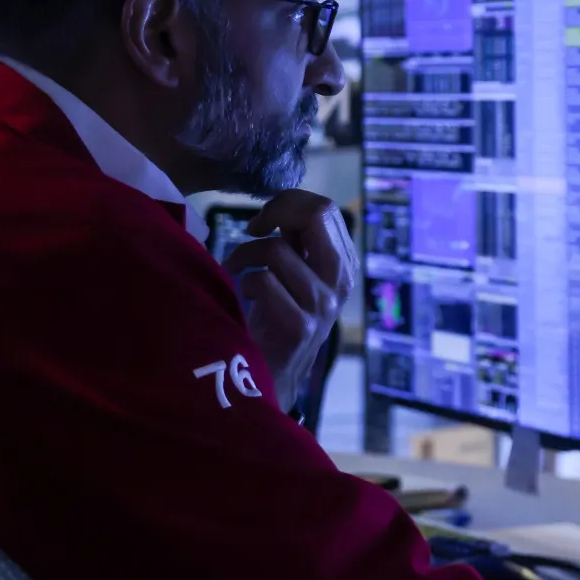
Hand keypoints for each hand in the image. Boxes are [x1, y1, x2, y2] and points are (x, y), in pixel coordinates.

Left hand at [223, 191, 353, 411]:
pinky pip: (264, 281)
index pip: (325, 209)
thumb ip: (297, 242)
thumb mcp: (296, 274)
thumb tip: (285, 206)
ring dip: (246, 254)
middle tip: (253, 229)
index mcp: (344, 263)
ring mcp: (324, 304)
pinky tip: (243, 294)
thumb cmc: (279, 318)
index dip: (289, 204)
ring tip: (235, 267)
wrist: (276, 375)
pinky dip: (244, 282)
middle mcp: (342, 281)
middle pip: (317, 216)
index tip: (265, 221)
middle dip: (276, 212)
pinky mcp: (301, 325)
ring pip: (279, 250)